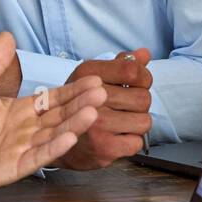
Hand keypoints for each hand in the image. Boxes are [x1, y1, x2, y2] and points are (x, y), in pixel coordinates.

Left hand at [0, 29, 107, 191]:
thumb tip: (6, 35)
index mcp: (19, 111)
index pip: (52, 99)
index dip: (72, 91)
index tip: (93, 81)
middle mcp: (25, 130)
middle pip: (59, 116)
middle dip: (80, 105)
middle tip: (101, 94)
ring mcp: (20, 149)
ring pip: (53, 135)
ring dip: (74, 125)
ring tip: (92, 113)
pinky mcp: (12, 167)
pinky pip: (37, 157)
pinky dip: (54, 148)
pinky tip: (70, 137)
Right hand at [57, 49, 152, 169]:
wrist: (57, 139)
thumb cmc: (79, 105)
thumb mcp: (93, 77)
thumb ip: (121, 65)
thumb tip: (145, 53)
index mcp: (88, 74)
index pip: (133, 71)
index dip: (143, 78)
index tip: (136, 84)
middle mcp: (90, 98)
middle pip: (143, 98)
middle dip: (139, 104)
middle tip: (125, 107)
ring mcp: (97, 124)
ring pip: (144, 121)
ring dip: (136, 124)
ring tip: (121, 122)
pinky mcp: (103, 148)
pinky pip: (137, 142)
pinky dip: (131, 141)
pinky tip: (117, 137)